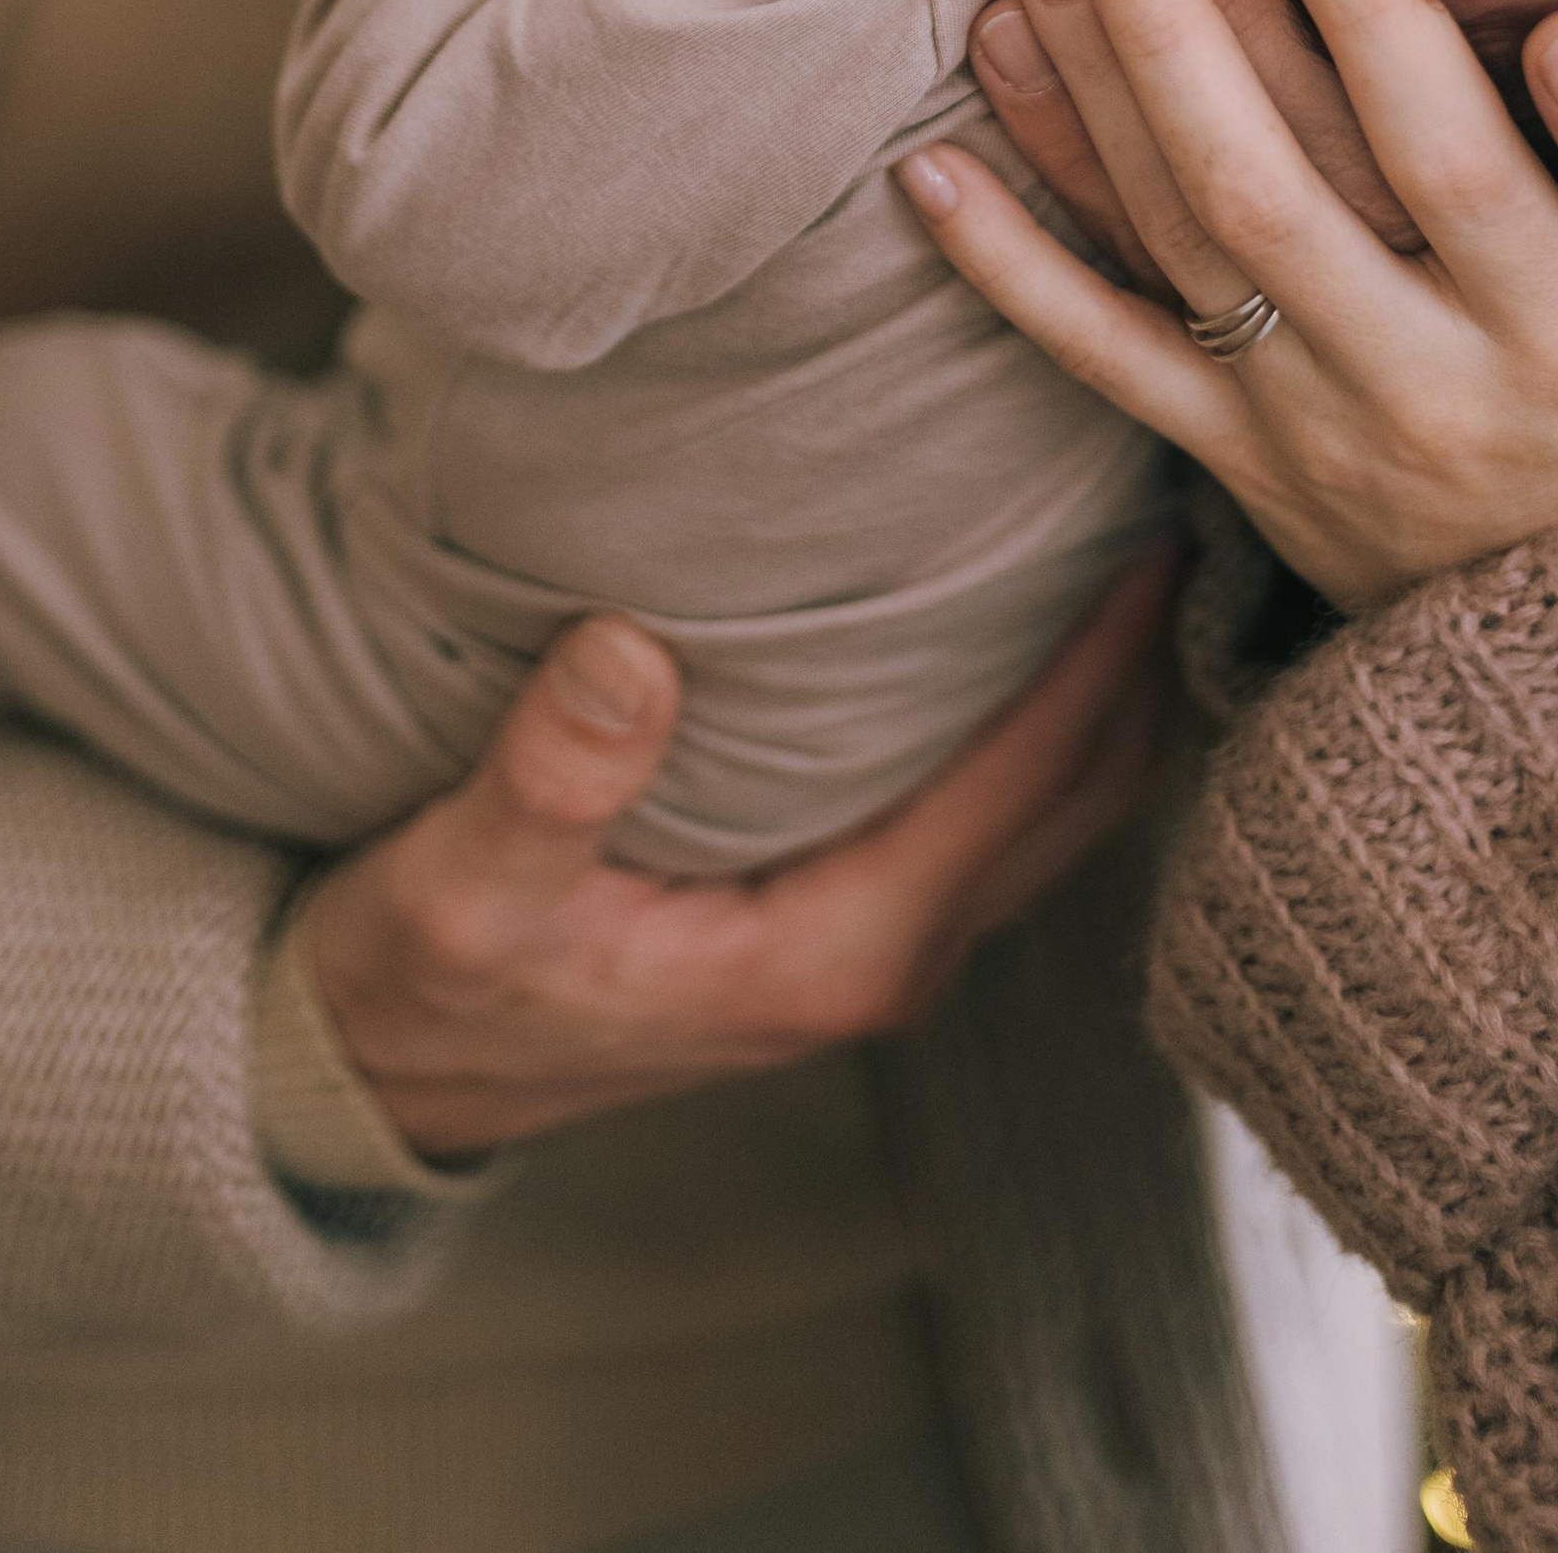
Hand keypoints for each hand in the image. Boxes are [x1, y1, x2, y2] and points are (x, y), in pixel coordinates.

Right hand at [298, 553, 1173, 1158]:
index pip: (1035, 780)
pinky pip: (997, 802)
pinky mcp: (847, 910)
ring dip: (1109, 680)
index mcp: (839, 950)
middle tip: (1179, 481)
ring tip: (1128, 518)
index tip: (1160, 516)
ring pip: (1058, 800)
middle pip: (1089, 792)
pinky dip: (1045, 711)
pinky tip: (1027, 604)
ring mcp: (879, 935)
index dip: (1110, 653)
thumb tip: (629, 650)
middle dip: (1148, 653)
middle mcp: (892, 952)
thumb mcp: (463, 880)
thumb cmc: (427, 982)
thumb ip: (551, 777)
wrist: (378, 1076)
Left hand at [903, 0, 1557, 608]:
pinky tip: (925, 158)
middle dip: (1211, 9)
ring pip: (1194, 238)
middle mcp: (1458, 382)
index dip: (1412, 38)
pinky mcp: (1238, 466)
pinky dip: (1013, 268)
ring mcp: (1328, 429)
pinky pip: (1107, 361)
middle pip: (1306, 181)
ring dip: (1105, 75)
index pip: (1512, 176)